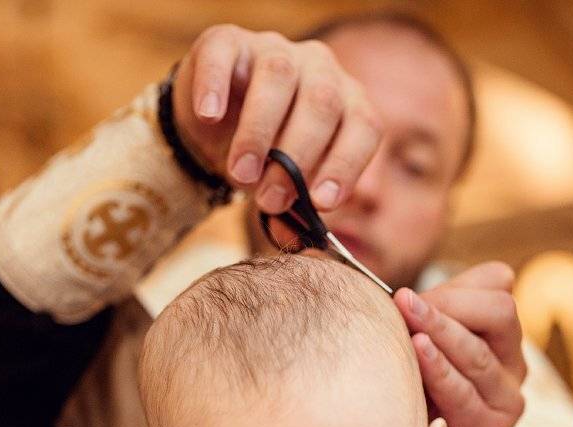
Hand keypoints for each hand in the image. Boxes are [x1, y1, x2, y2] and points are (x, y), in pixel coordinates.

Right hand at [173, 25, 380, 213]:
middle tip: (269, 199)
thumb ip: (295, 208)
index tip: (321, 203)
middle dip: (295, 158)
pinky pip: (226, 53)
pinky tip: (210, 116)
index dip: (346, 165)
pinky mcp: (228, 40)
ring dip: (258, 131)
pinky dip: (217, 86)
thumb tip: (299, 239)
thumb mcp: (283, 185)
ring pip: (278, 76)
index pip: (363, 127)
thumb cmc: (262, 158)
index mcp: (347, 103)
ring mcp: (275, 49)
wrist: (211, 128)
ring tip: (238, 174)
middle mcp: (320, 69)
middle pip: (322, 103)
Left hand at [396, 262, 527, 426]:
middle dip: (451, 303)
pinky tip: (417, 351)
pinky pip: (464, 393)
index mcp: (500, 336)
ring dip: (440, 330)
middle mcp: (512, 364)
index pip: (497, 287)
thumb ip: (427, 315)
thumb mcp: (422, 350)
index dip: (456, 285)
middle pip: (501, 311)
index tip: (410, 294)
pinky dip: (439, 369)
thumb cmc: (416, 400)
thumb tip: (408, 288)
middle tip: (406, 303)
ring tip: (407, 314)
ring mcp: (506, 398)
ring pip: (480, 351)